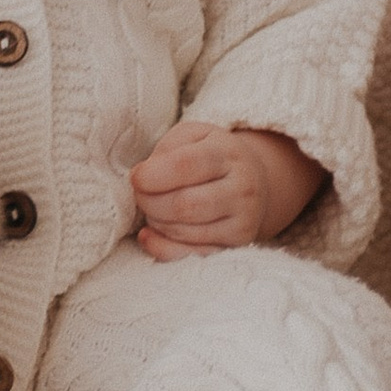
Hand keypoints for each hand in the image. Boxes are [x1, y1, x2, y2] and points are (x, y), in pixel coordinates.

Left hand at [131, 120, 324, 259]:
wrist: (254, 180)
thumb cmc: (212, 156)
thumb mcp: (193, 136)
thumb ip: (167, 149)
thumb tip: (142, 178)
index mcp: (227, 154)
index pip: (185, 166)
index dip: (151, 175)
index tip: (136, 177)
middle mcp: (241, 189)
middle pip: (183, 205)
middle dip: (149, 202)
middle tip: (141, 194)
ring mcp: (242, 221)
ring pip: (184, 232)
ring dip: (156, 221)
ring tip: (155, 207)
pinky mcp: (235, 246)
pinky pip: (189, 255)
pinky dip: (161, 246)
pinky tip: (149, 234)